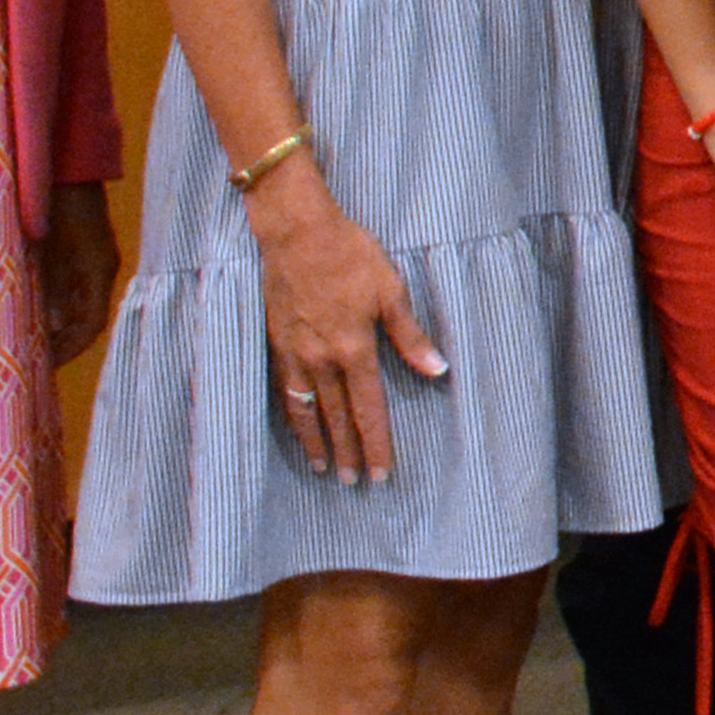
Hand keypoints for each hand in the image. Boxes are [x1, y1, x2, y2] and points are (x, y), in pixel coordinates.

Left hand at [34, 183, 123, 367]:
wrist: (64, 157)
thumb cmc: (53, 197)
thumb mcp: (45, 244)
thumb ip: (49, 283)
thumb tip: (50, 324)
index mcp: (98, 269)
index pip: (91, 324)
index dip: (70, 349)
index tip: (45, 367)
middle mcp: (99, 267)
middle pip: (86, 317)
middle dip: (61, 341)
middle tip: (31, 361)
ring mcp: (91, 257)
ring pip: (77, 302)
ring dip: (56, 323)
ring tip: (27, 341)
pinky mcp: (79, 248)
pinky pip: (70, 285)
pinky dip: (53, 302)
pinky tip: (30, 308)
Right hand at [247, 176, 450, 484]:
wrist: (295, 232)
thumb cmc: (349, 255)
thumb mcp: (390, 291)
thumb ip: (410, 336)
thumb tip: (438, 370)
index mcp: (355, 349)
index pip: (369, 409)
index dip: (376, 444)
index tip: (380, 472)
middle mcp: (322, 359)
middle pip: (337, 417)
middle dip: (347, 452)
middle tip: (352, 482)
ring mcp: (294, 353)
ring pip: (306, 409)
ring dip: (316, 441)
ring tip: (323, 467)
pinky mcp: (276, 342)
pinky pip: (284, 390)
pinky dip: (291, 415)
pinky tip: (296, 427)